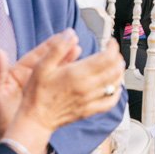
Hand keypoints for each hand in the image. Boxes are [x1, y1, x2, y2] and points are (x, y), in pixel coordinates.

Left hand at [0, 33, 80, 153]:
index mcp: (16, 74)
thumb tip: (0, 52)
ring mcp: (38, 91)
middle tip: (76, 41)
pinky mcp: (43, 102)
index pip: (36, 56)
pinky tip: (78, 76)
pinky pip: (57, 89)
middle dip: (63, 51)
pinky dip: (67, 82)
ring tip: (81, 53)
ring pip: (55, 74)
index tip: (63, 36)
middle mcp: (29, 80)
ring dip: (68, 64)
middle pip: (49, 62)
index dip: (50, 45)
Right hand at [9, 37, 124, 153]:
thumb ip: (57, 48)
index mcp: (78, 74)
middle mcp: (87, 87)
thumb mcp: (42, 66)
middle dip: (118, 57)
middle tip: (113, 51)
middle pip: (114, 69)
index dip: (113, 47)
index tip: (110, 42)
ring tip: (116, 65)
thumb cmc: (37, 93)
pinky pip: (110, 102)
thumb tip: (70, 34)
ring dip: (119, 72)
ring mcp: (90, 100)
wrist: (35, 119)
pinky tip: (116, 87)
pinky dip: (117, 93)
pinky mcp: (90, 110)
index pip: (107, 57)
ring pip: (115, 84)